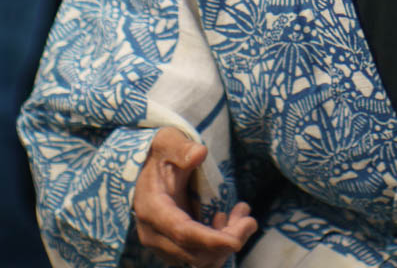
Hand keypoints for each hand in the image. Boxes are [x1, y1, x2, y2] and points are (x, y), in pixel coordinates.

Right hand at [131, 127, 256, 266]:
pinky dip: (220, 244)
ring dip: (227, 241)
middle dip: (228, 240)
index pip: (182, 233)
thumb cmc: (160, 152)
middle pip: (195, 252)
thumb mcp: (168, 141)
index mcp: (151, 209)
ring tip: (241, 213)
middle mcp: (153, 234)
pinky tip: (229, 220)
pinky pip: (201, 255)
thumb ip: (181, 148)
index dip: (210, 240)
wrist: (147, 167)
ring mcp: (163, 244)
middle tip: (249, 219)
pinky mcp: (174, 247)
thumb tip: (200, 153)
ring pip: (201, 258)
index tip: (236, 241)